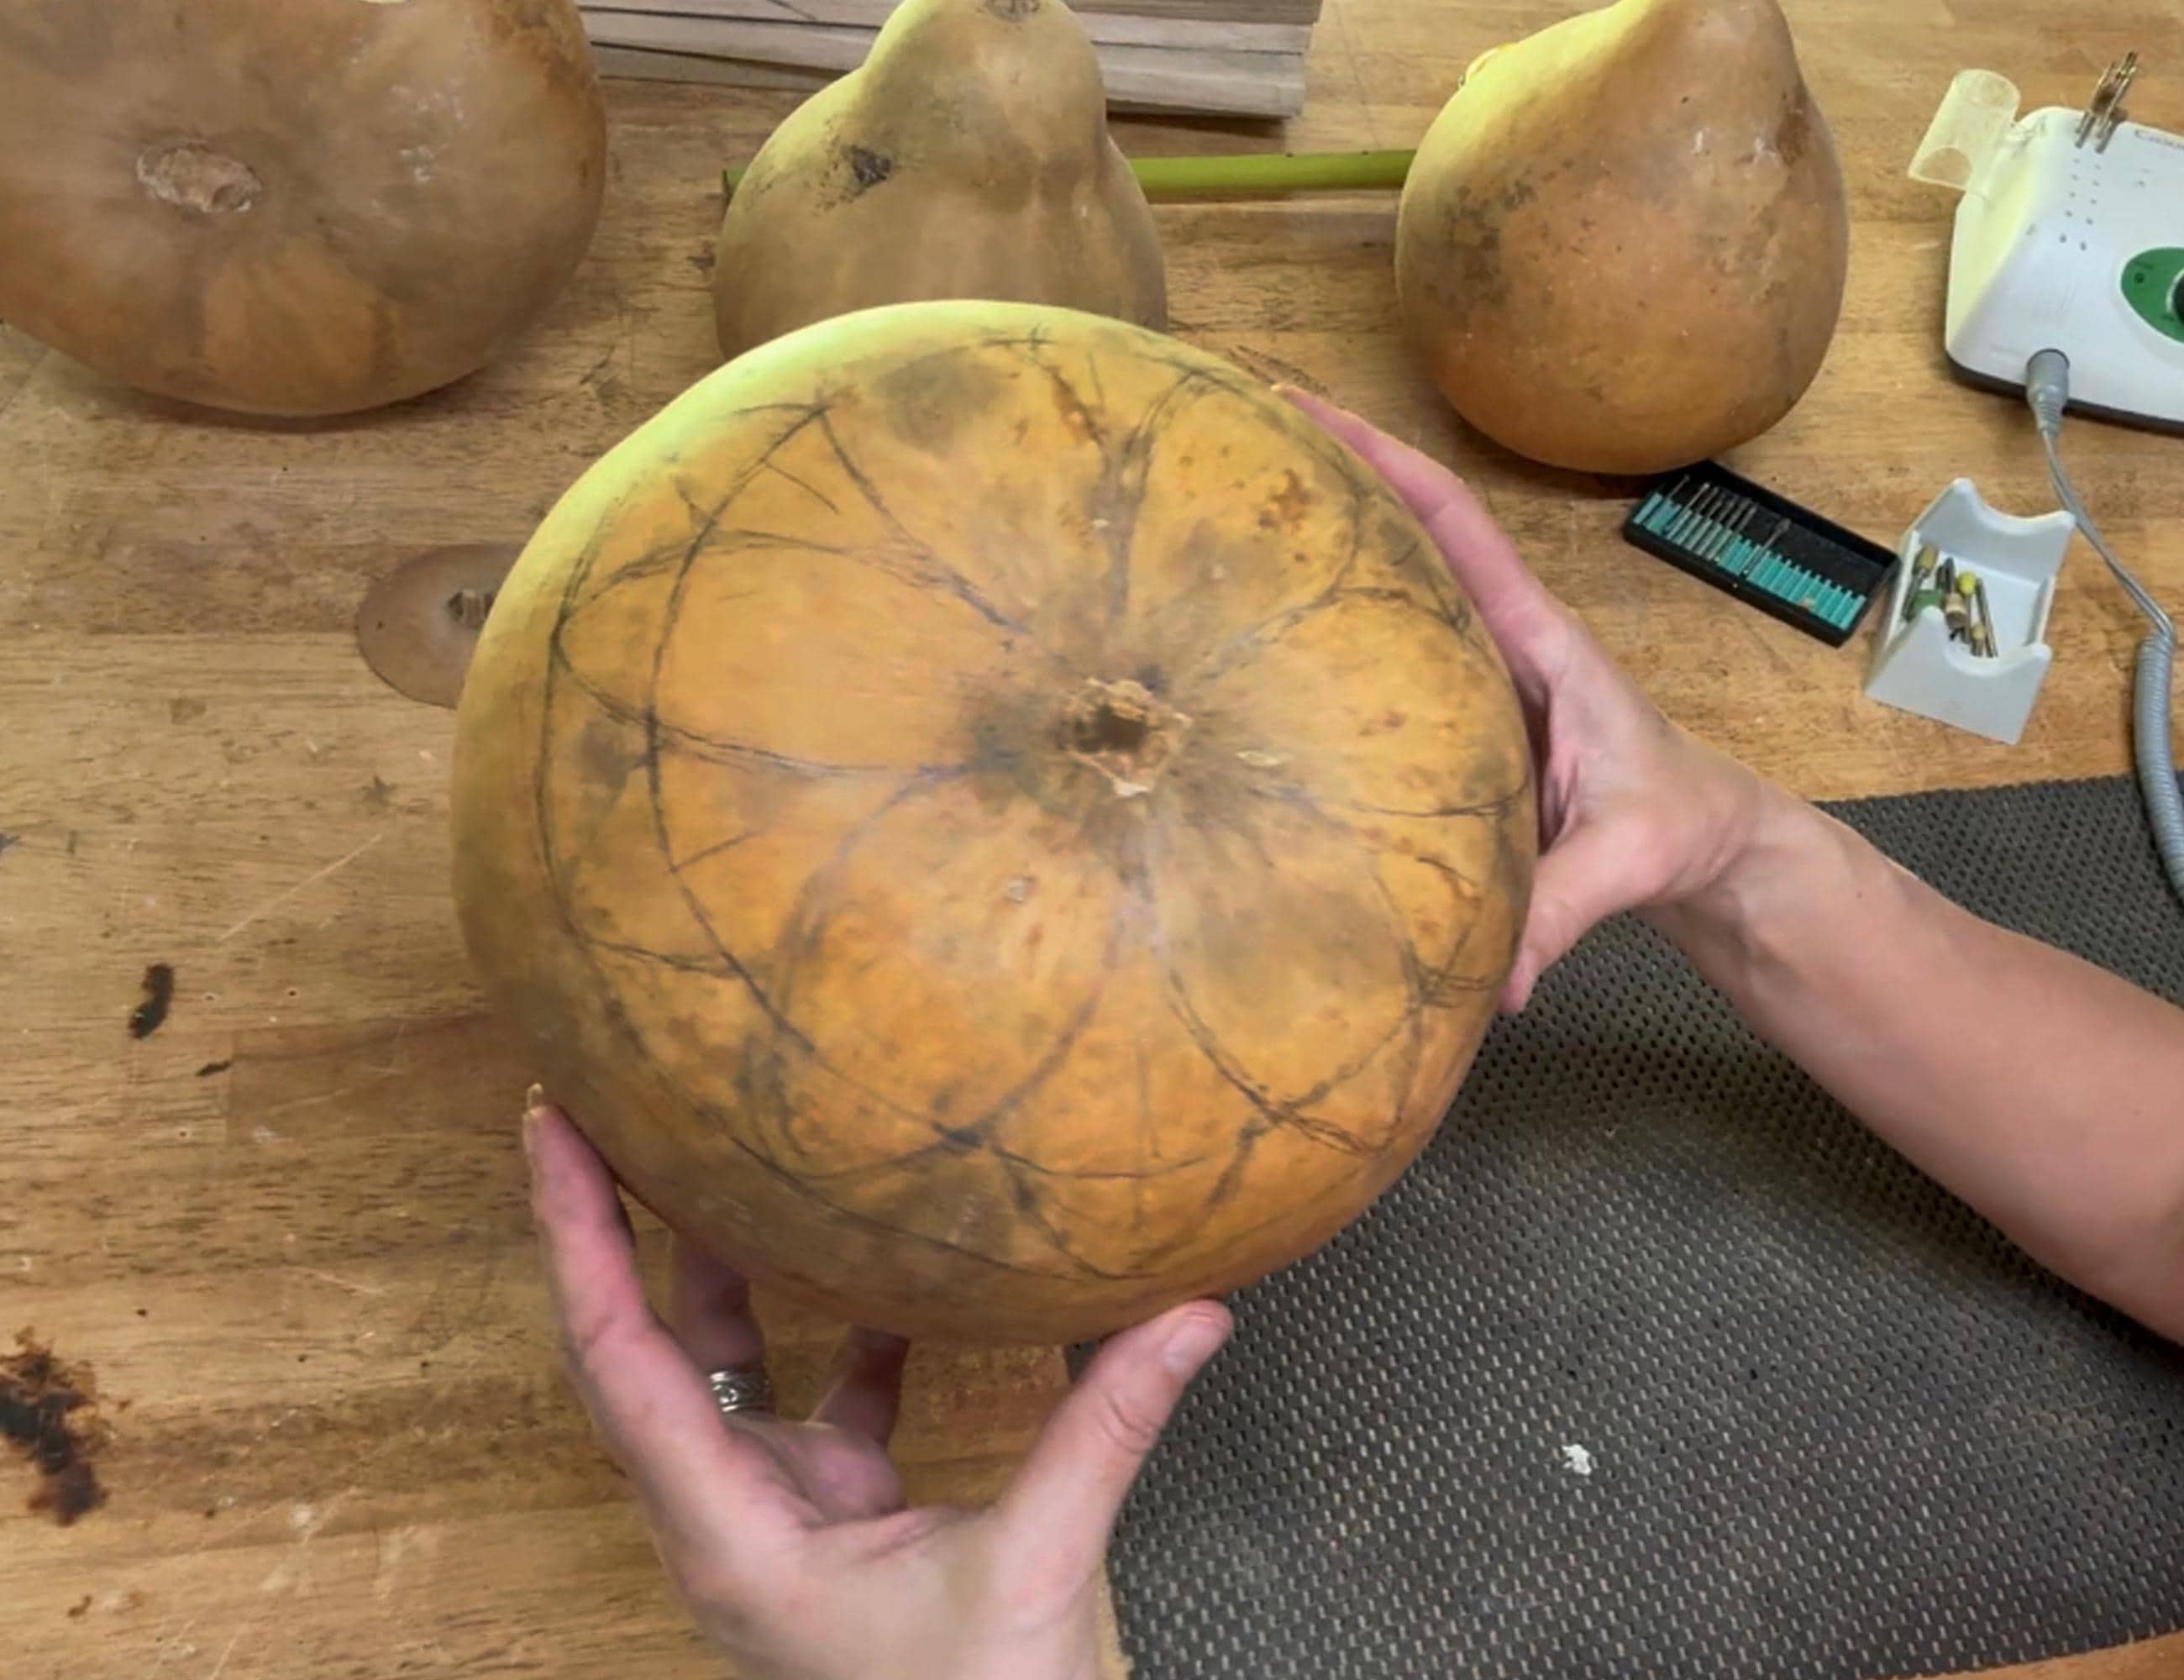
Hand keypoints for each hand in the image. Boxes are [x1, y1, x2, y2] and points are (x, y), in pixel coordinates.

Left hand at [521, 1099, 1230, 1679]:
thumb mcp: (1037, 1564)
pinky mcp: (832, 1514)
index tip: (551, 1128)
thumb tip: (1191, 1312)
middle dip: (602, 1229)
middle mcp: (724, 1516)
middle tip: (584, 1105)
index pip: (619, 1358)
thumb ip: (1106, 1429)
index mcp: (727, 1533)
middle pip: (632, 1349)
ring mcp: (775, 1513)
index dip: (577, 1238)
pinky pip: (813, 1395)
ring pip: (714, 1367)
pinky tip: (879, 1261)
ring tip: (696, 1149)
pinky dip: (837, 1326)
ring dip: (704, 1265)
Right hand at [1284, 388, 1772, 1010]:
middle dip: (1330, 479)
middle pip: (1408, 534)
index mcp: (1536, 642)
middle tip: (1234, 441)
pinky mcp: (1456, 722)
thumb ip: (1562, 909)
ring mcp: (1474, 677)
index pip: (1455, 528)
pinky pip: (1387, 660)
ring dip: (1326, 553)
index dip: (1384, 462)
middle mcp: (1496, 641)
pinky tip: (1263, 649)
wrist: (1709, 845)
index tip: (1308, 411)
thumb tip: (1493, 986)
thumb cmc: (1680, 825)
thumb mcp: (1630, 859)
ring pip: (1393, 594)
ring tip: (1227, 521)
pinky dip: (1333, 638)